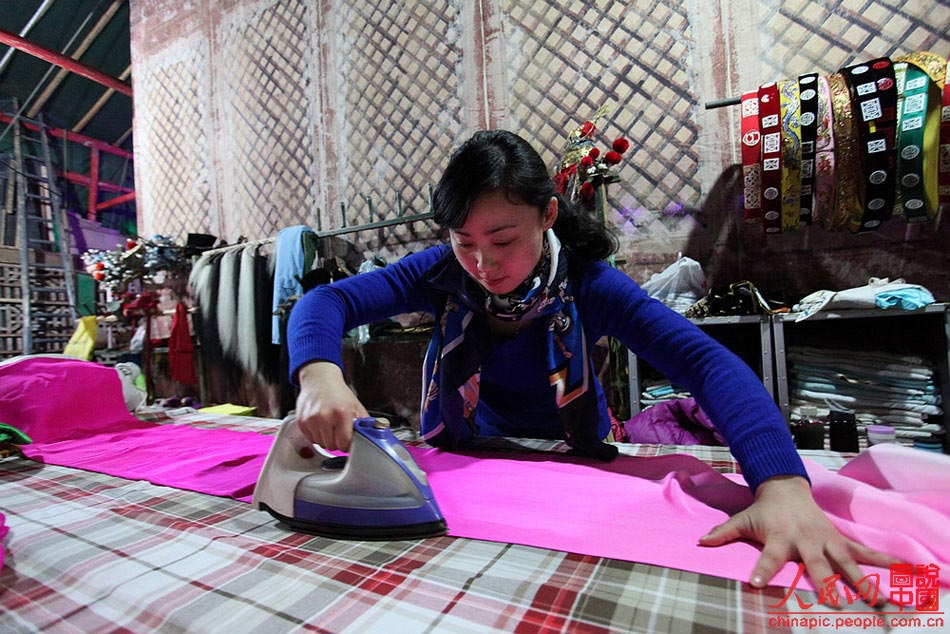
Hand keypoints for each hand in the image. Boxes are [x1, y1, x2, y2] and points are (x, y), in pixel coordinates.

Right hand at [295, 361, 368, 451]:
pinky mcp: (302, 422)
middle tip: (339, 431)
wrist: (319, 379)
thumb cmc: (338, 392)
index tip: (348, 441)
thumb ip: (364, 423)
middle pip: (332, 446)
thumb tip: (372, 436)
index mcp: (341, 413)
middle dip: (337, 442)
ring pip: (321, 444)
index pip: (344, 444)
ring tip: (329, 425)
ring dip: (326, 438)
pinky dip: (316, 434)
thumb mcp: (356, 405)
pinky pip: (311, 439)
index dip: (347, 444)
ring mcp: (311, 420)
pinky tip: (320, 423)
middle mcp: (325, 417)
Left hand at [698, 475, 899, 599]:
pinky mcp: (840, 538)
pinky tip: (906, 568)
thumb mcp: (742, 519)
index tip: (755, 584)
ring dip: (863, 581)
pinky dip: (885, 560)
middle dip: (825, 584)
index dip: (762, 570)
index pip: (769, 558)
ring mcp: (826, 540)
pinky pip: (864, 551)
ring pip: (847, 563)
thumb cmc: (763, 510)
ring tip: (880, 601)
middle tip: (833, 604)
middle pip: (816, 565)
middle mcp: (806, 541)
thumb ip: (723, 533)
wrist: (786, 487)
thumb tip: (700, 542)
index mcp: (780, 538)